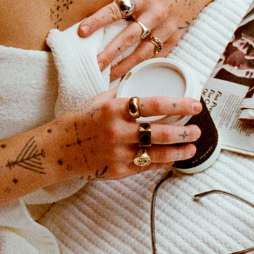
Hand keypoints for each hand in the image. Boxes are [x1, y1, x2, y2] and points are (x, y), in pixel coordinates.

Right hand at [48, 90, 202, 179]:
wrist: (55, 149)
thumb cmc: (78, 121)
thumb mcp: (98, 100)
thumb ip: (122, 93)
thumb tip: (143, 82)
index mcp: (115, 109)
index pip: (154, 104)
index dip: (179, 104)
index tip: (196, 104)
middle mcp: (118, 131)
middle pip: (161, 132)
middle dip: (184, 132)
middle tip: (197, 129)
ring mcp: (118, 153)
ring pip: (157, 153)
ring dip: (179, 151)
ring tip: (192, 146)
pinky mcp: (117, 171)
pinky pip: (146, 167)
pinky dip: (162, 162)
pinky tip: (173, 158)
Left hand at [78, 0, 215, 79]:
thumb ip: (125, 1)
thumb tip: (100, 18)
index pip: (116, 10)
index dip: (98, 21)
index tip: (82, 31)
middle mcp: (155, 13)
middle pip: (128, 37)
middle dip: (109, 53)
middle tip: (93, 65)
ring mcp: (167, 27)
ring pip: (143, 52)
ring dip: (124, 66)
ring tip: (107, 76)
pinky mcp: (176, 37)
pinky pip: (157, 55)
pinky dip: (143, 66)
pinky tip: (130, 75)